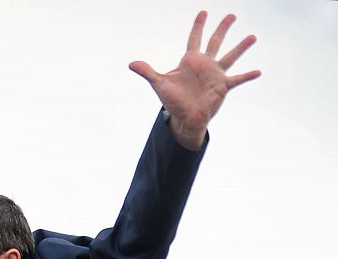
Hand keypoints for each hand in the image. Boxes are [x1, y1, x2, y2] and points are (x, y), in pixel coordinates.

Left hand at [129, 12, 260, 149]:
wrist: (184, 117)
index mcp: (190, 61)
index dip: (198, 25)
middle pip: (215, 42)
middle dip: (222, 28)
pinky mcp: (223, 87)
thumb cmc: (173, 100)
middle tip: (232, 15)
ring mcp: (215, 75)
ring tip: (252, 36)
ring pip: (230, 57)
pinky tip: (258, 71)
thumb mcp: (159, 84)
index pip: (194, 39)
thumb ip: (147, 72)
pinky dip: (247, 76)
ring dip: (241, 47)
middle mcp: (205, 65)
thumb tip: (131, 64)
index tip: (204, 12)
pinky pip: (237, 79)